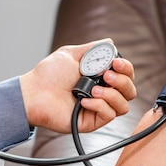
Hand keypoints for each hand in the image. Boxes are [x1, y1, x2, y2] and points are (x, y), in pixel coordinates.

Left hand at [19, 39, 135, 132]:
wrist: (34, 93)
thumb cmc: (49, 74)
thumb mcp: (71, 54)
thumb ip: (93, 49)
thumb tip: (110, 44)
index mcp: (100, 77)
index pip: (126, 76)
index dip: (126, 69)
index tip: (116, 63)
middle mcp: (102, 93)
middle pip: (130, 91)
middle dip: (123, 81)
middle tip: (106, 75)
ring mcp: (97, 108)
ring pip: (123, 106)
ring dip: (112, 95)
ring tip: (94, 89)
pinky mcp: (91, 122)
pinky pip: (108, 116)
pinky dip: (99, 106)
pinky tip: (84, 101)